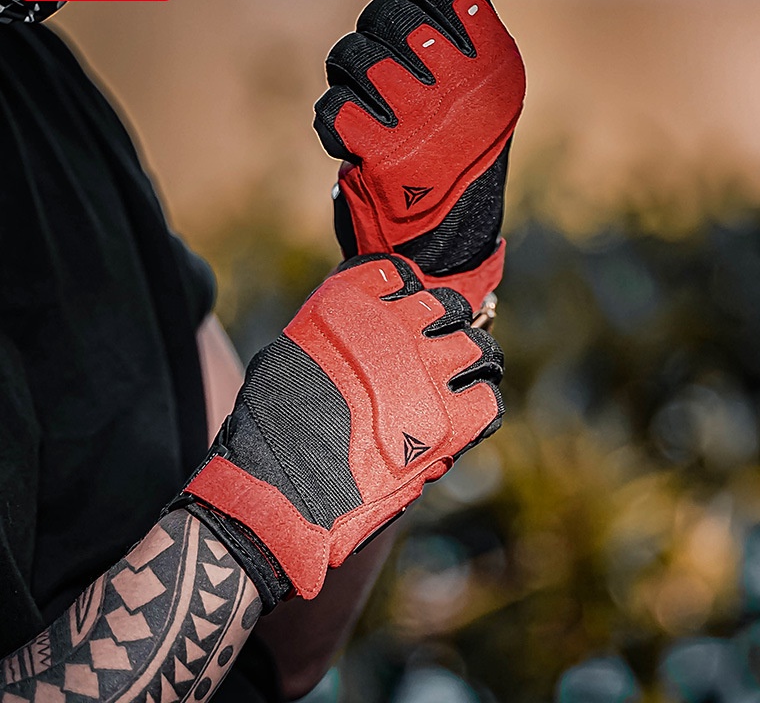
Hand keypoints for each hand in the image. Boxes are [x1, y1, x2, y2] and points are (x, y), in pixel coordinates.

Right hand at [173, 254, 502, 607]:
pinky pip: (487, 400)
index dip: (406, 295)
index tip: (403, 317)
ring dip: (471, 362)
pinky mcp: (446, 422)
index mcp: (349, 302)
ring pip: (479, 348)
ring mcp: (424, 372)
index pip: (399, 274)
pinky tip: (460, 418)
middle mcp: (393, 326)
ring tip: (456, 383)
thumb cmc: (272, 425)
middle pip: (448, 306)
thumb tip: (367, 345)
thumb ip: (337, 337)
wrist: (278, 486)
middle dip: (446, 327)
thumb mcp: (294, 354)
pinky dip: (479, 406)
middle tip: (436, 353)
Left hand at [314, 0, 525, 311]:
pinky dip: (334, 130)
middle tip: (388, 89)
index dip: (411, 15)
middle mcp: (470, 87)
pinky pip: (330, 110)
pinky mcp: (382, 156)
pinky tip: (358, 150)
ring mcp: (426, 121)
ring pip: (350, 57)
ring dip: (348, 87)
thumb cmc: (446, 153)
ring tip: (373, 117)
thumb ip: (429, 5)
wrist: (442, 244)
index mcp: (497, 64)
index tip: (420, 56)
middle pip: (385, 16)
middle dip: (371, 48)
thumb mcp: (457, 79)